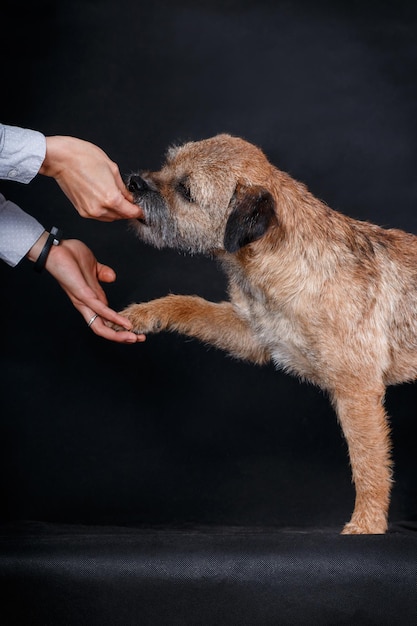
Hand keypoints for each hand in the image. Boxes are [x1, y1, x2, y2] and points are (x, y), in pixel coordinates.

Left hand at [28, 235, 144, 342]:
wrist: (56, 248)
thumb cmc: (70, 256)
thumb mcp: (93, 266)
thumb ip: (103, 273)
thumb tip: (112, 277)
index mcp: (90, 299)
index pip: (105, 320)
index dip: (119, 327)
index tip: (135, 330)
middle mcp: (86, 304)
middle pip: (103, 329)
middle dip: (121, 337)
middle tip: (139, 339)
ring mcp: (83, 301)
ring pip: (100, 327)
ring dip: (118, 335)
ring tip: (134, 338)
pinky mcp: (82, 294)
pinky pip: (100, 309)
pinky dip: (113, 318)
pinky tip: (124, 323)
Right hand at [39, 136, 143, 221]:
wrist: (61, 159)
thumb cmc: (84, 158)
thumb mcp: (112, 169)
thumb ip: (123, 188)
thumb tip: (129, 197)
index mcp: (111, 198)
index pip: (131, 212)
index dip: (139, 211)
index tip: (142, 209)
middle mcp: (100, 208)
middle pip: (122, 216)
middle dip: (127, 210)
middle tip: (129, 199)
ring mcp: (90, 212)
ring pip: (111, 218)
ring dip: (116, 211)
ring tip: (115, 196)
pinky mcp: (82, 211)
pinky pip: (100, 216)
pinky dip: (105, 210)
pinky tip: (104, 198)